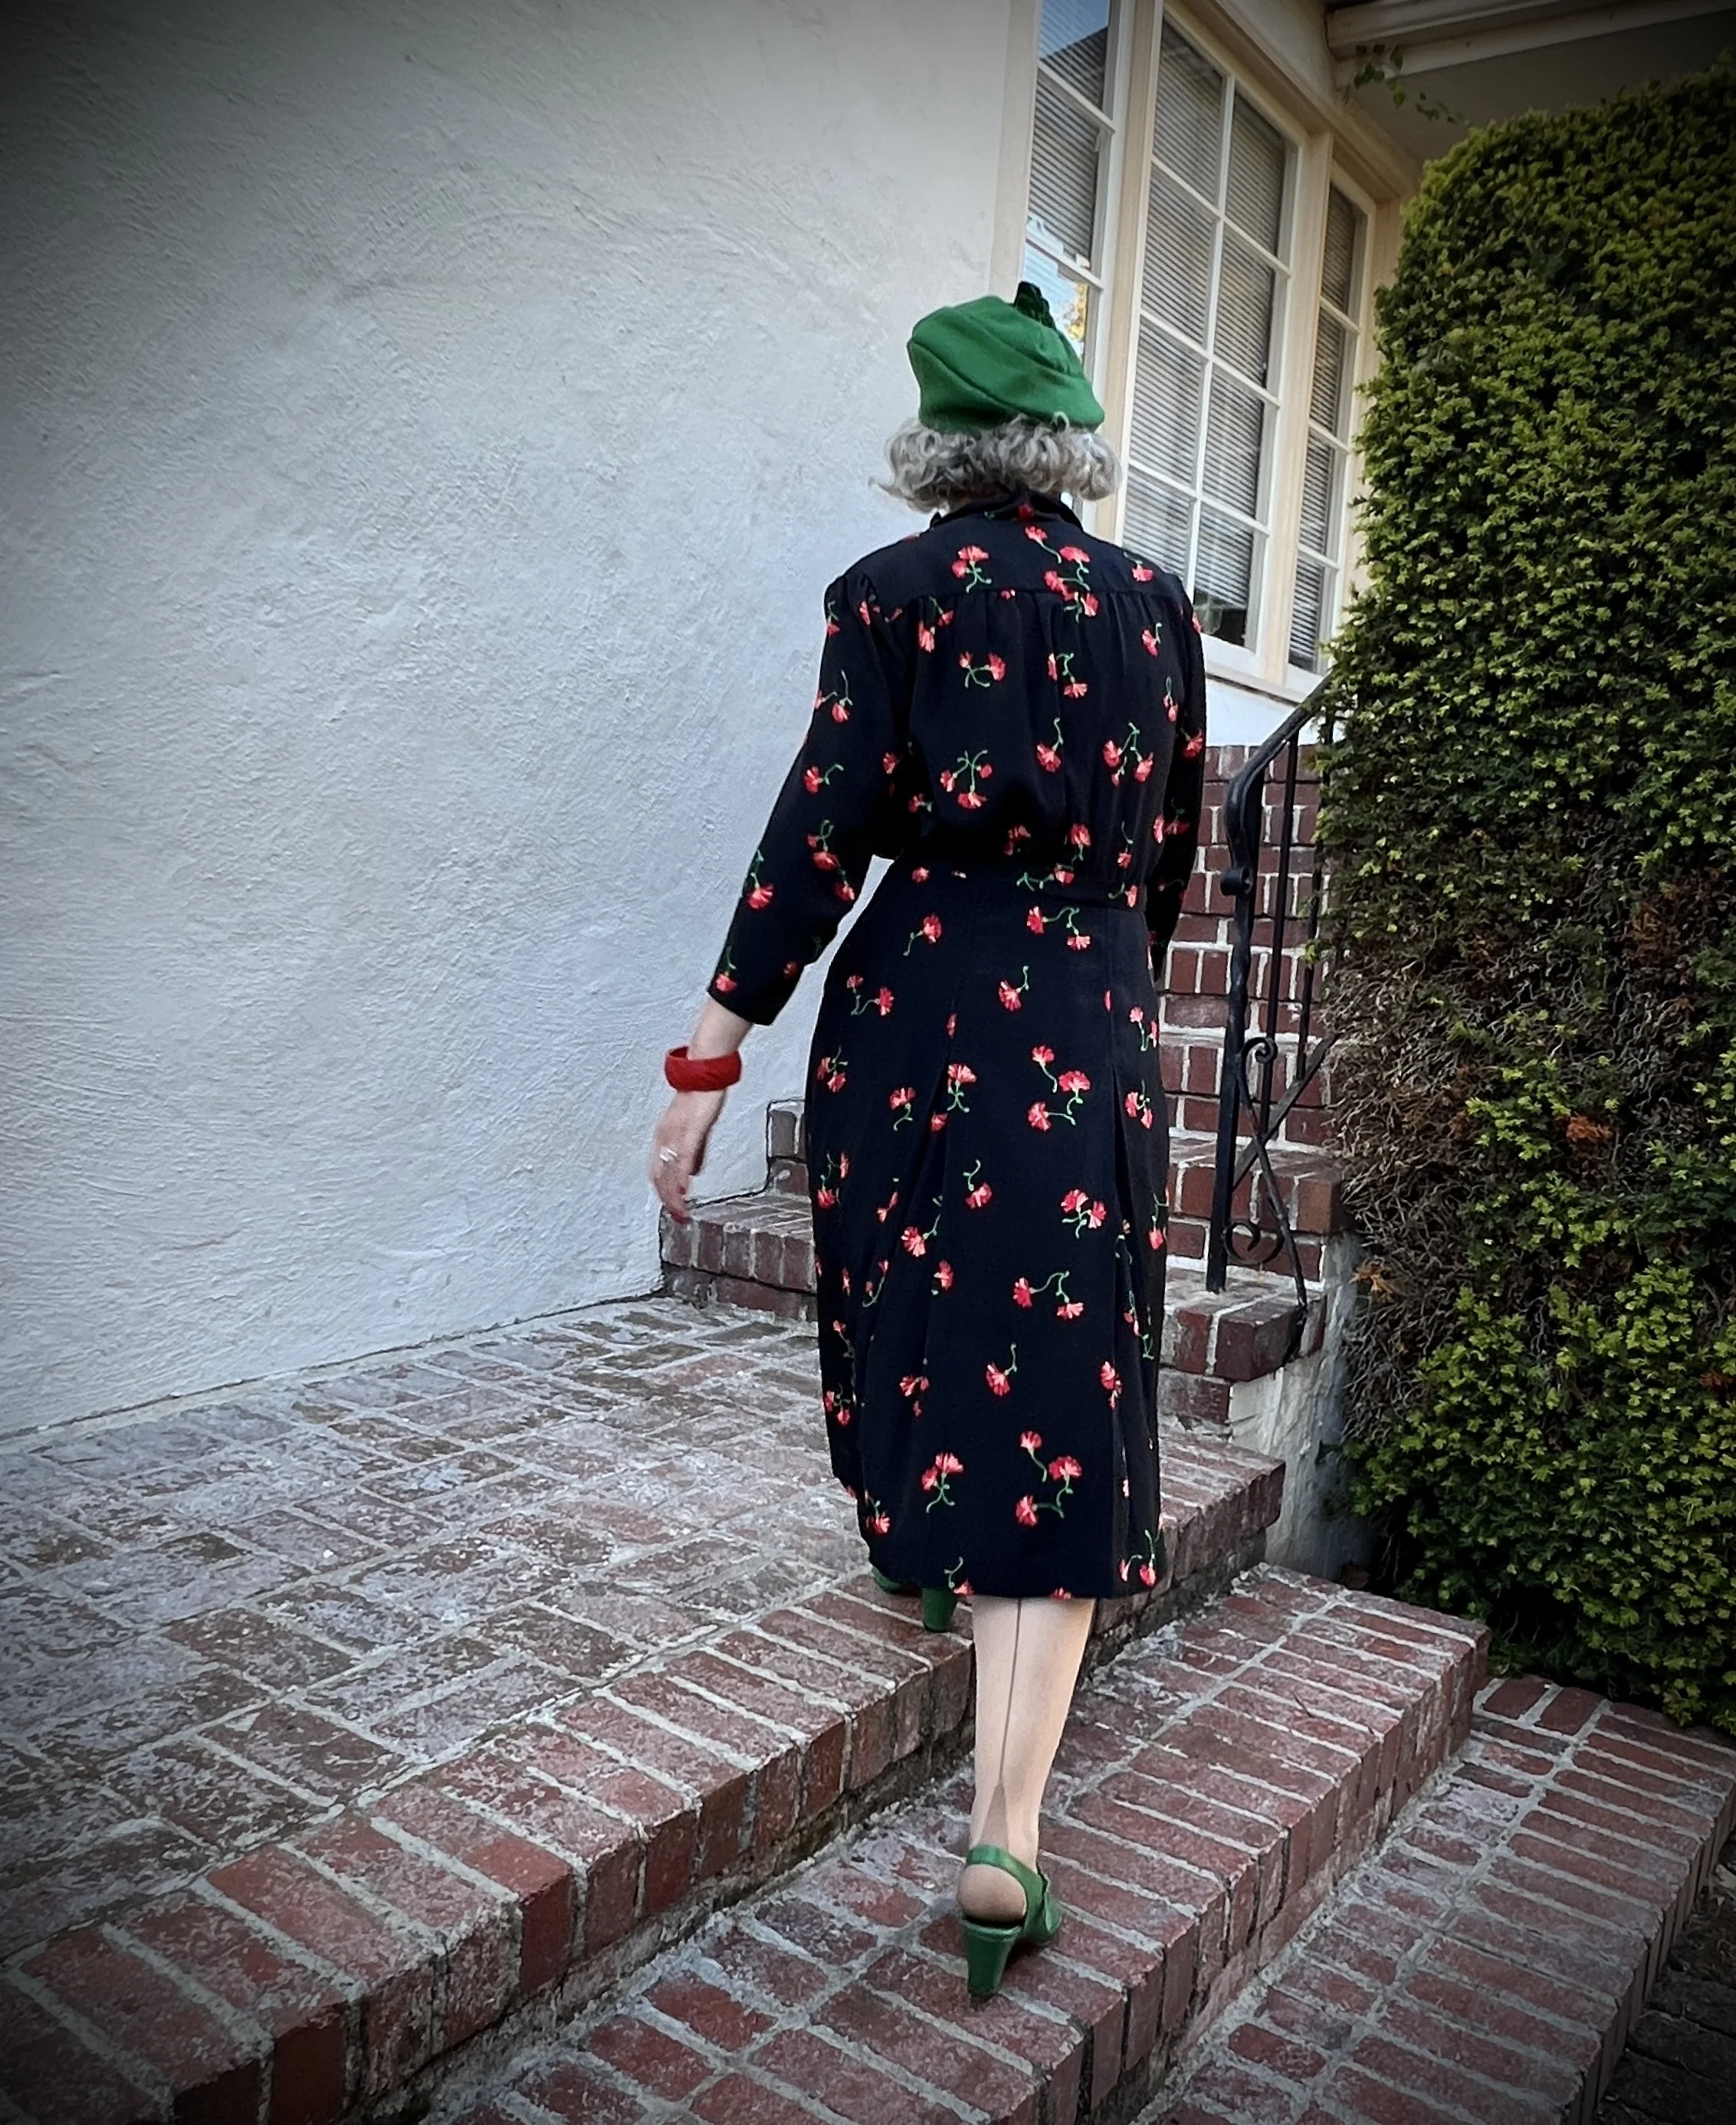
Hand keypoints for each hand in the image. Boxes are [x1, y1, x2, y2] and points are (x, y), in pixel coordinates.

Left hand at [649, 1087, 727, 1222]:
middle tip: (676, 1215)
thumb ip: (695, 1152)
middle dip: (667, 1198)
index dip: (662, 1190)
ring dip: (675, 1193)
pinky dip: (683, 1175)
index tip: (670, 1206)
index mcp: (663, 1136)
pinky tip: (686, 1187)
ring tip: (680, 1210)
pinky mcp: (691, 1130)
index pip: (657, 1170)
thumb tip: (693, 1172)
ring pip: (671, 1170)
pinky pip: (684, 1157)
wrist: (704, 1074)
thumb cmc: (699, 1097)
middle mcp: (665, 1136)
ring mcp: (676, 1134)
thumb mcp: (696, 1129)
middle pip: (660, 1175)